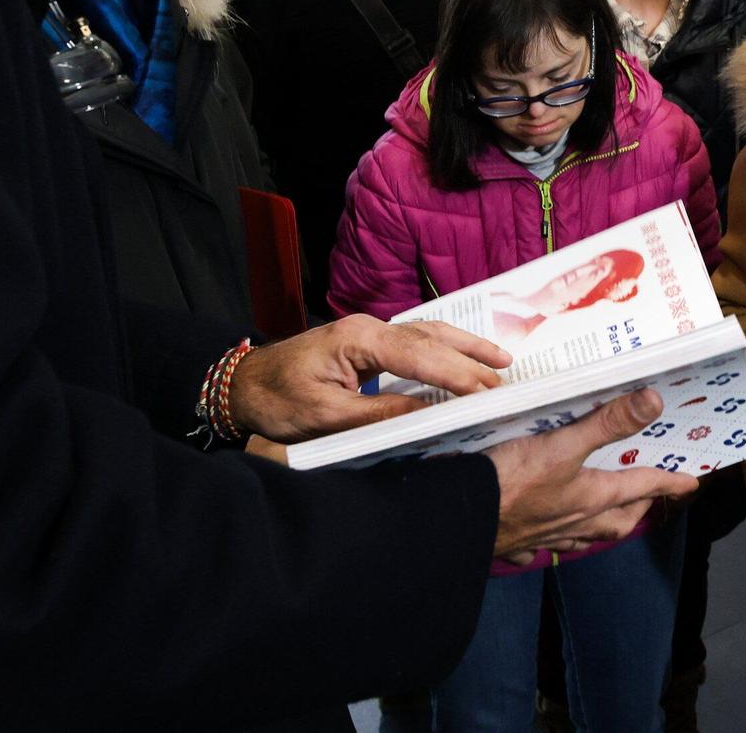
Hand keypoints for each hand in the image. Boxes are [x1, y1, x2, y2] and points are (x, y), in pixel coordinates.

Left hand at [229, 316, 511, 443]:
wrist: (240, 386)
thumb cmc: (276, 400)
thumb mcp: (326, 416)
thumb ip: (379, 414)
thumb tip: (428, 415)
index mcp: (358, 340)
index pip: (418, 355)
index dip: (456, 373)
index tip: (486, 390)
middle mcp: (368, 328)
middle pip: (431, 338)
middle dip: (471, 357)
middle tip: (505, 378)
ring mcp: (368, 332)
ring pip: (427, 334)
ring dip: (464, 347)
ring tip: (501, 361)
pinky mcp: (366, 344)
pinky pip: (415, 343)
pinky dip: (444, 351)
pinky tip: (462, 359)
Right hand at [488, 389, 697, 558]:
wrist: (457, 521)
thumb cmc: (511, 483)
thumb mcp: (562, 444)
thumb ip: (606, 423)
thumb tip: (654, 402)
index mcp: (590, 497)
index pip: (641, 487)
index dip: (668, 482)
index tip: (691, 482)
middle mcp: (573, 521)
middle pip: (616, 522)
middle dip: (636, 509)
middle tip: (647, 498)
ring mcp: (544, 535)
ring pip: (582, 536)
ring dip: (599, 526)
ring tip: (603, 514)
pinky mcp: (514, 540)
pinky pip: (542, 545)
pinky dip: (551, 539)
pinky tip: (544, 533)